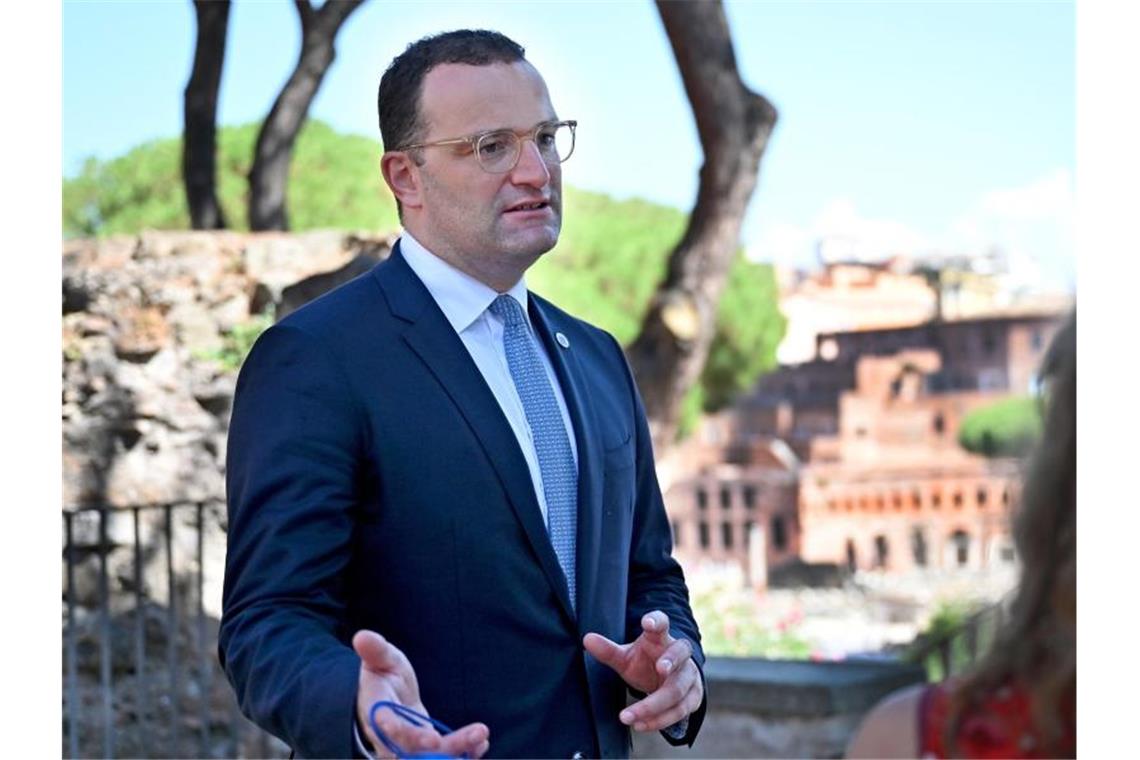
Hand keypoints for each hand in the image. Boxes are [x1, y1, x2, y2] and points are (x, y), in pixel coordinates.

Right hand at [353, 630, 489, 757]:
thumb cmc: (380, 675)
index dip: (408, 735)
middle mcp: (390, 738)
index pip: (390, 728)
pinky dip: (462, 755)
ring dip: (459, 751)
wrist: (383, 697)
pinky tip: (480, 745)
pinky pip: (441, 758)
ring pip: (431, 758)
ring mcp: (408, 747)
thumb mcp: (380, 659)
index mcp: (377, 713)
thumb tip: (362, 636)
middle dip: (446, 748)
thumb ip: (375, 650)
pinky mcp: (424, 749)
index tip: (432, 738)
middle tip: (477, 734)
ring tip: (482, 736)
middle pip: (415, 751)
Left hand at [582, 611, 702, 732]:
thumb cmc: (646, 664)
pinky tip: (640, 724)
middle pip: (680, 654)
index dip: (657, 621)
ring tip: (628, 716)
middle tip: (660, 668)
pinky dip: (659, 720)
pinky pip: (679, 710)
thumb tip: (587, 639)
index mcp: (660, 638)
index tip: (648, 623)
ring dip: (653, 705)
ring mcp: (689, 675)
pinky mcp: (693, 697)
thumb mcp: (626, 657)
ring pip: (677, 690)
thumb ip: (608, 650)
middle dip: (671, 660)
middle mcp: (680, 654)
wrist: (669, 681)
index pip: (662, 623)